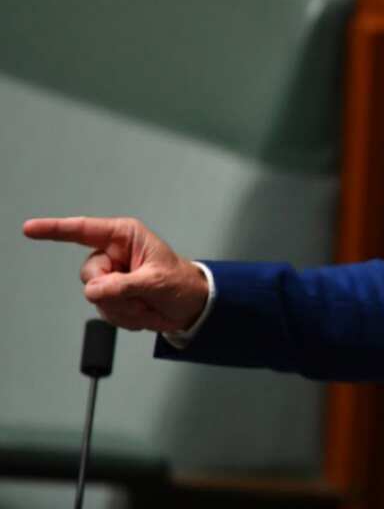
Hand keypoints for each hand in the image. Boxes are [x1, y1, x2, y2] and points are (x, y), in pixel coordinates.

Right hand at [23, 216, 208, 331]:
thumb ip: (124, 285)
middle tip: (140, 295)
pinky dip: (125, 316)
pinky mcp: (110, 296)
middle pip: (89, 274)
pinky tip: (142, 311)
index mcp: (124, 237)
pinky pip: (104, 311)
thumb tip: (95, 289)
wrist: (191, 306)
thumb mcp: (156, 282)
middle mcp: (113, 253)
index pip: (83, 230)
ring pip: (95, 296)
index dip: (54, 229)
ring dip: (123, 307)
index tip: (30, 229)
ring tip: (146, 303)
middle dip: (113, 290)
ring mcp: (110, 276)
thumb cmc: (180, 282)